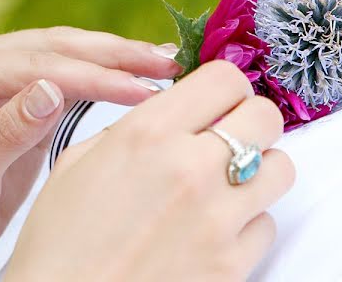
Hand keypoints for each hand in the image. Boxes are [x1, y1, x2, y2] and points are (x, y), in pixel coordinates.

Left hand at [0, 27, 181, 280]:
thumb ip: (7, 131)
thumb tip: (54, 88)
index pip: (40, 66)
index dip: (97, 76)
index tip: (145, 90)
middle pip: (58, 46)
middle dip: (116, 54)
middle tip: (170, 61)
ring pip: (66, 53)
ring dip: (115, 58)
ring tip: (164, 63)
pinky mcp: (17, 94)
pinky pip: (66, 76)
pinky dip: (102, 76)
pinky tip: (134, 77)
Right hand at [5, 60, 294, 281]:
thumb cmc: (60, 244)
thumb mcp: (76, 163)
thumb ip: (128, 129)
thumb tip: (165, 113)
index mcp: (146, 134)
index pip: (224, 78)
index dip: (226, 87)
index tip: (219, 101)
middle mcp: (189, 168)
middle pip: (266, 116)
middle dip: (250, 123)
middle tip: (228, 138)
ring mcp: (217, 219)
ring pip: (281, 168)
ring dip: (258, 171)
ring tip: (226, 185)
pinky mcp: (232, 264)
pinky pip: (267, 226)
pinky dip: (247, 225)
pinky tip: (214, 231)